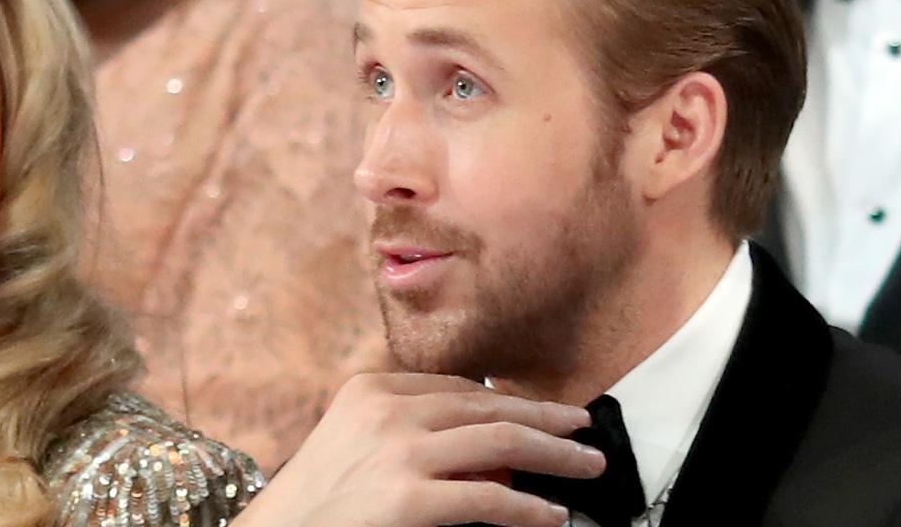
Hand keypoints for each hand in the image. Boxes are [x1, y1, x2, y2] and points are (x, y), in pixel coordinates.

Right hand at [231, 373, 604, 526]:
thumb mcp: (354, 442)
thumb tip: (487, 443)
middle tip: (584, 427)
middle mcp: (388, 409)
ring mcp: (398, 451)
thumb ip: (410, 429)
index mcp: (373, 388)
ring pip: (503, 441)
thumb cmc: (314, 501)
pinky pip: (488, 499)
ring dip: (556, 454)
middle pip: (491, 405)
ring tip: (586, 465)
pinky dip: (528, 508)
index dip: (511, 401)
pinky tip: (550, 514)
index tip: (542, 413)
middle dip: (548, 418)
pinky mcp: (406, 498)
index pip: (461, 387)